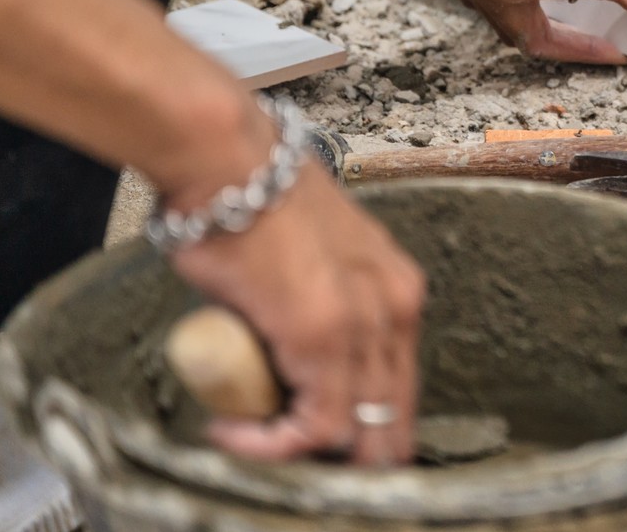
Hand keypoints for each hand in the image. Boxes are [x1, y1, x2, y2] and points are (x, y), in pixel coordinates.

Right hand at [169, 160, 426, 465]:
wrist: (228, 159)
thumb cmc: (250, 201)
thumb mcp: (311, 264)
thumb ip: (317, 309)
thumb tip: (286, 350)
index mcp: (396, 288)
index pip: (398, 384)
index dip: (365, 425)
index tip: (315, 440)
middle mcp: (395, 306)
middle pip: (391, 415)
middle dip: (351, 453)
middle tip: (297, 467)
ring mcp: (365, 323)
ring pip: (360, 427)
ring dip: (307, 452)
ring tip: (253, 444)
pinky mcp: (323, 338)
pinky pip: (314, 424)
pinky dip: (274, 443)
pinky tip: (233, 431)